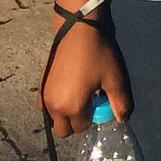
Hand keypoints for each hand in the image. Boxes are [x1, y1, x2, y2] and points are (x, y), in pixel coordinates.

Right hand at [39, 14, 130, 136]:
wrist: (78, 30)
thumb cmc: (98, 53)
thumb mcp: (115, 79)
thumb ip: (120, 103)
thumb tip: (121, 119)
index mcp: (72, 107)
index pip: (82, 127)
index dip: (93, 116)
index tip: (99, 101)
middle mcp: (53, 107)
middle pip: (64, 130)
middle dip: (76, 121)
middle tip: (89, 101)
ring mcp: (43, 97)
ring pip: (53, 119)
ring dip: (64, 114)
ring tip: (78, 94)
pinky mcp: (39, 87)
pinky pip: (44, 107)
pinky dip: (54, 105)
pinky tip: (67, 89)